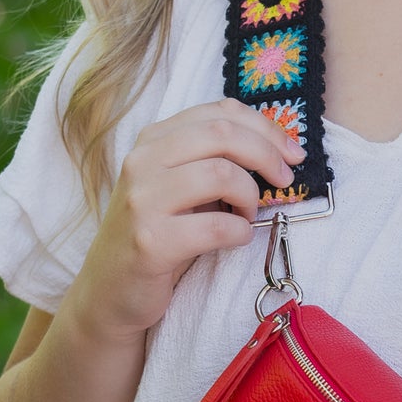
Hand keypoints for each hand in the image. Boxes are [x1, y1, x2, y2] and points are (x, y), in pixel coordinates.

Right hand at [63, 100, 303, 345]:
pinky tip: (236, 239)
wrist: (109, 290)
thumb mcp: (177, 186)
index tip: (292, 152)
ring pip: (221, 174)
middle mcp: (141, 161)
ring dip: (250, 197)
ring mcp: (142, 201)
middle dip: (267, 155)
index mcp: (152, 140)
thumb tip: (277, 149)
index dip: (265, 128)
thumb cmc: (157, 235)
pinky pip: (216, 226)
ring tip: (247, 215)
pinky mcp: (150, 242)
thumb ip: (211, 159)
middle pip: (223, 134)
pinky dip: (240, 232)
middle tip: (285, 180)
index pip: (219, 112)